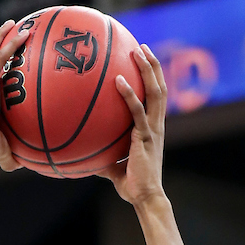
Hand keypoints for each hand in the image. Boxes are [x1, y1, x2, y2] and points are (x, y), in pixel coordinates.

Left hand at [99, 45, 166, 206]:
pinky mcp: (145, 137)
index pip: (156, 97)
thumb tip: (84, 158)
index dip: (153, 78)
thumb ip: (103, 158)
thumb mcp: (114, 168)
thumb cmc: (131, 185)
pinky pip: (137, 110)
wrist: (144, 198)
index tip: (143, 61)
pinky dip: (129, 93)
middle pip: (160, 87)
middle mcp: (156, 125)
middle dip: (153, 65)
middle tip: (142, 46)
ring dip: (147, 69)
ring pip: (155, 92)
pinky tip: (118, 80)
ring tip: (137, 51)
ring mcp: (153, 129)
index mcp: (152, 129)